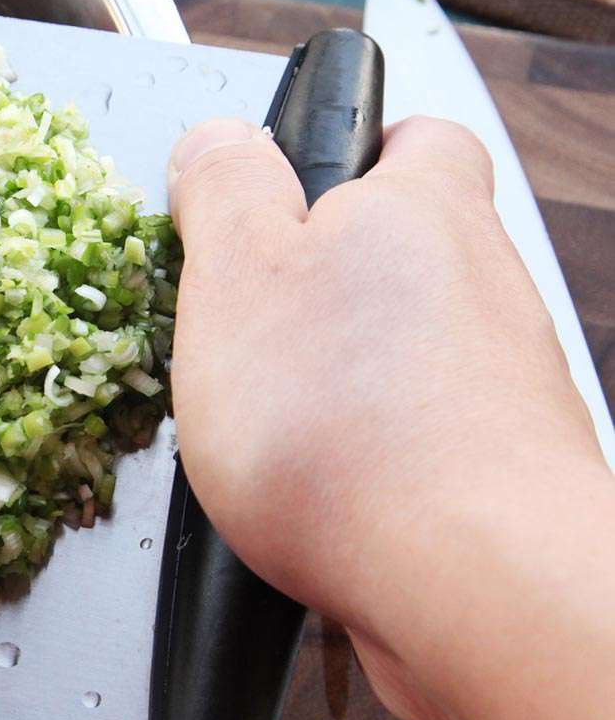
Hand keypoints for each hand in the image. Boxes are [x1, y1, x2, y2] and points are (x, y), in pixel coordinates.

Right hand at [166, 114, 614, 719]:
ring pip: (413, 349)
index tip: (285, 192)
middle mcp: (483, 282)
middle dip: (331, 282)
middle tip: (251, 326)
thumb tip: (215, 141)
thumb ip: (225, 189)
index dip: (346, 153)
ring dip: (349, 375)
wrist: (472, 584)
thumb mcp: (237, 274)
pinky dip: (373, 453)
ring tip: (275, 424)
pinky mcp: (499, 469)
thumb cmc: (350, 431)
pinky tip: (320, 493)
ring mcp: (504, 382)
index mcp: (421, 206)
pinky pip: (423, 436)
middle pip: (409, 251)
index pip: (409, 135)